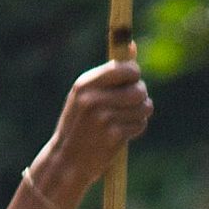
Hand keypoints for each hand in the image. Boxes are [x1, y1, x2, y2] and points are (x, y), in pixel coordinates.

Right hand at [37, 54, 151, 203]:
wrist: (66, 162)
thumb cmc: (78, 126)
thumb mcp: (85, 95)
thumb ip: (109, 73)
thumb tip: (131, 46)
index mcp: (85, 84)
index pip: (125, 69)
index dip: (134, 75)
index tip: (130, 83)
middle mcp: (93, 99)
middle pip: (138, 88)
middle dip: (140, 96)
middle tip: (132, 105)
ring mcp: (103, 118)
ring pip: (143, 106)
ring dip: (141, 113)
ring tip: (128, 119)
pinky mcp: (113, 136)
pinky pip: (139, 124)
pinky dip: (136, 128)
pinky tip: (124, 133)